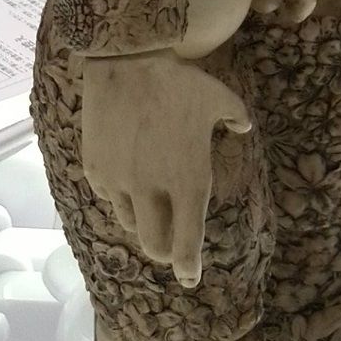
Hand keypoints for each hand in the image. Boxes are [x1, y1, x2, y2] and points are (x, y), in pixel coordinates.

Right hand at [82, 48, 250, 286]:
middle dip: (164, 254)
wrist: (126, 62)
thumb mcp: (220, 97)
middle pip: (154, 246)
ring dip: (142, 224)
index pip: (187, 242)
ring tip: (148, 211)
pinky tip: (126, 182)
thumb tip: (244, 130)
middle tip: (169, 249)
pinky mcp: (97, 169)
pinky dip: (120, 197)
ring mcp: (121, 182)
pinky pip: (109, 196)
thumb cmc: (180, 82)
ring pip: (130, 224)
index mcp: (189, 180)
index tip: (189, 278)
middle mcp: (153, 190)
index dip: (188, 266)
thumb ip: (236, 119)